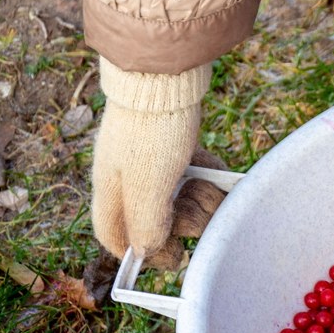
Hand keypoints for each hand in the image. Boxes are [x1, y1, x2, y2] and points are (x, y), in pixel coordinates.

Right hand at [91, 57, 212, 268]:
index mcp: (111, 188)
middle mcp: (127, 175)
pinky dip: (210, 177)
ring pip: (179, 196)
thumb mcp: (148, 186)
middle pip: (155, 218)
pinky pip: (195, 173)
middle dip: (186, 222)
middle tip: (204, 214)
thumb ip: (146, 224)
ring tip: (216, 191)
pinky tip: (222, 177)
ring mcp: (152, 158)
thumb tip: (149, 254)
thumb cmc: (154, 129)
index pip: (113, 235)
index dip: (140, 254)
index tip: (173, 258)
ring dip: (203, 200)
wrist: (169, 73)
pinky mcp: (174, 142)